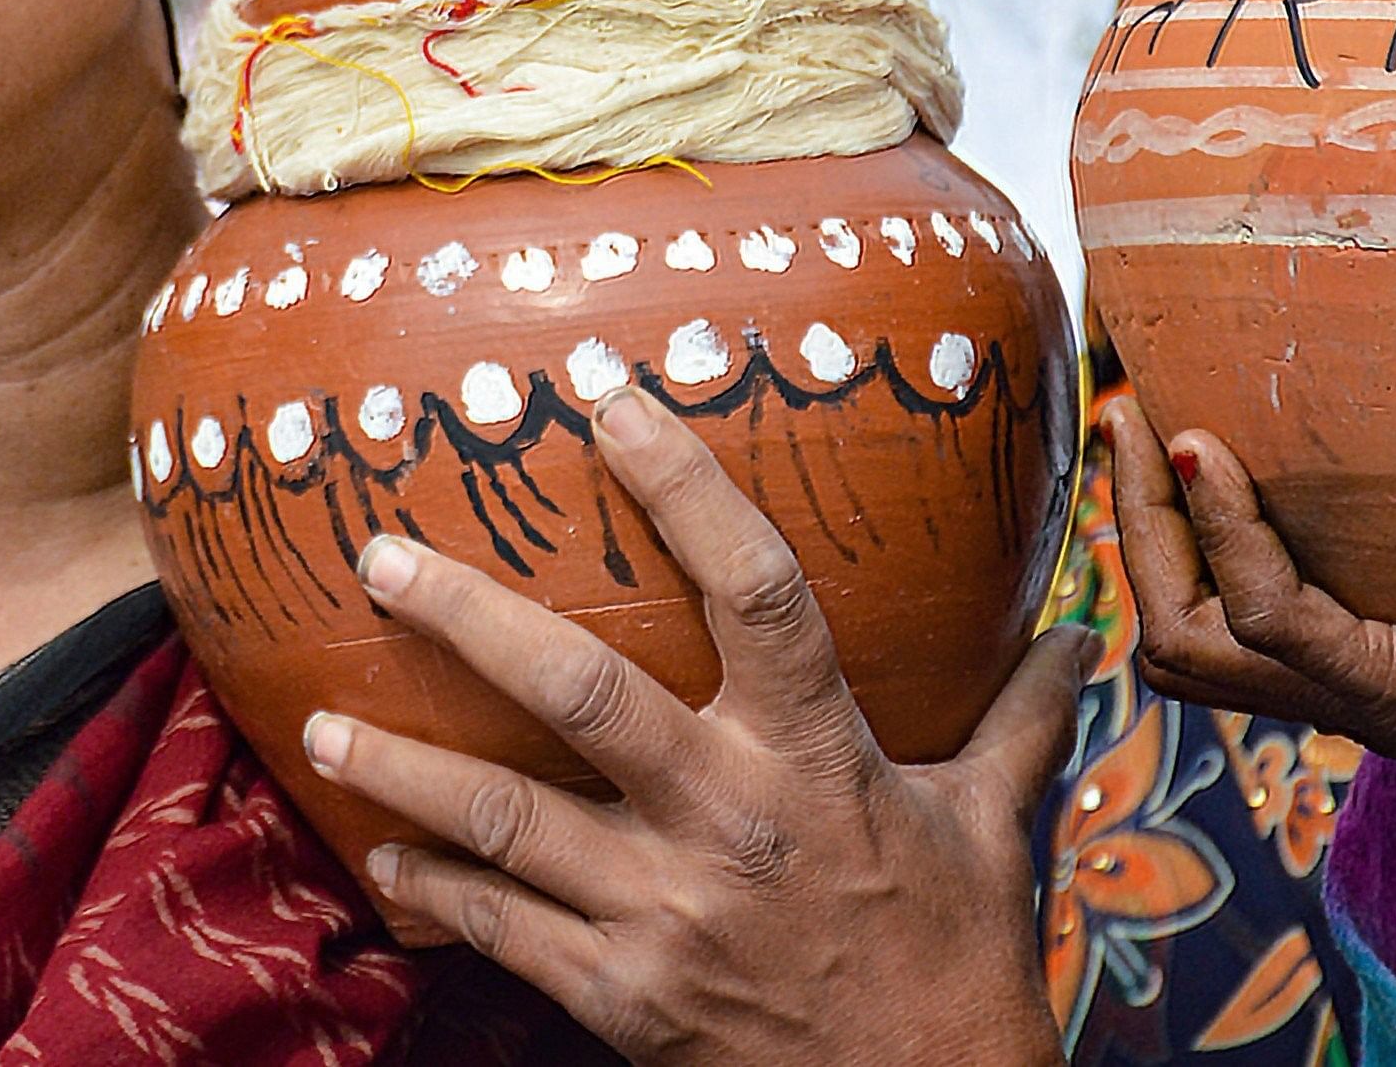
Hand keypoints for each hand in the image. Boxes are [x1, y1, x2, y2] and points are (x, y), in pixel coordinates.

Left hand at [301, 382, 1083, 1065]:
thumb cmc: (959, 963)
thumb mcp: (992, 829)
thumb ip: (1016, 722)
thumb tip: (1078, 629)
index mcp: (822, 758)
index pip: (759, 588)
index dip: (685, 485)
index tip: (610, 397)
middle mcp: (733, 821)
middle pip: (583, 694)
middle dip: (468, 619)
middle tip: (377, 557)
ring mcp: (668, 913)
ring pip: (508, 820)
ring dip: (405, 768)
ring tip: (317, 727)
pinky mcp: (624, 999)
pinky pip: (504, 930)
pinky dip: (436, 887)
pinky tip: (383, 849)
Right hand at [1105, 395, 1395, 849]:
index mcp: (1350, 660)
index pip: (1205, 605)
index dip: (1157, 524)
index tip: (1147, 423)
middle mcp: (1332, 682)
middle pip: (1164, 625)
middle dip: (1126, 518)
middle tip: (1124, 415)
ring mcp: (1354, 689)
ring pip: (1184, 632)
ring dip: (1152, 528)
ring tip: (1154, 432)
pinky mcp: (1394, 687)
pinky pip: (1269, 617)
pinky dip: (1226, 535)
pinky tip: (1212, 461)